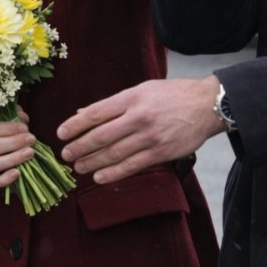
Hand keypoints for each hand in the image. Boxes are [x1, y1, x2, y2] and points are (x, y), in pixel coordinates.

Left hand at [57, 76, 223, 184]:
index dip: (75, 125)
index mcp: (131, 98)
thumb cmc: (172, 95)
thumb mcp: (141, 90)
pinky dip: (113, 173)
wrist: (206, 105)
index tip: (61, 133)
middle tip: (65, 155)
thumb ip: (114, 103)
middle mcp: (138, 117)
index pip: (95, 113)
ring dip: (92, 162)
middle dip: (79, 147)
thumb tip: (84, 113)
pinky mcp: (160, 153)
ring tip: (78, 167)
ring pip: (114, 153)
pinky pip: (132, 166)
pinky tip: (99, 177)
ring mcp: (149, 137)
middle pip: (100, 136)